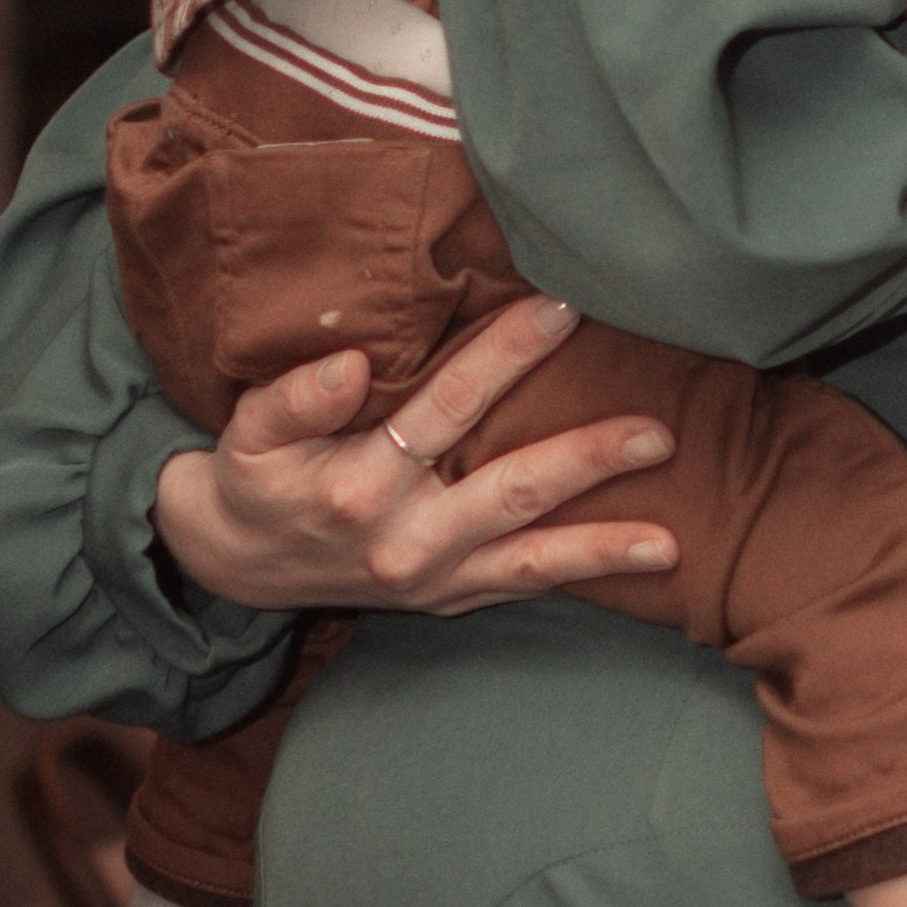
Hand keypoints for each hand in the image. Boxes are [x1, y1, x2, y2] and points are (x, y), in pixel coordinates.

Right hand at [155, 294, 680, 620]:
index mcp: (359, 487)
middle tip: (658, 429)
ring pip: (529, 558)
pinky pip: (522, 586)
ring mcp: (431, 579)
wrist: (237, 566)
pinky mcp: (447, 600)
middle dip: (586, 458)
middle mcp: (404, 541)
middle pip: (510, 489)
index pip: (447, 407)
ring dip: (603, 546)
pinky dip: (581, 575)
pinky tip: (643, 563)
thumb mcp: (249, 434)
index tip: (563, 306)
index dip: (506, 355)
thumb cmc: (255, 478)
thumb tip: (353, 364)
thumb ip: (295, 399)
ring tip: (670, 538)